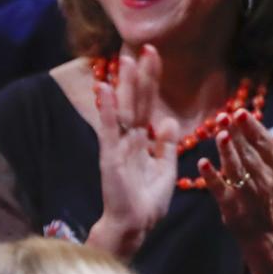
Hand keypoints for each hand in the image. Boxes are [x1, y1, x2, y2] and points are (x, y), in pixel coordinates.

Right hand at [88, 45, 179, 258]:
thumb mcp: (165, 170)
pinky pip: (109, 130)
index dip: (151, 81)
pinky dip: (107, 109)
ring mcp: (118, 146)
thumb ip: (165, 146)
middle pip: (136, 101)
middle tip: (145, 47)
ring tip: (126, 60)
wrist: (135, 225)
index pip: (148, 104)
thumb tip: (167, 121)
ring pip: (123, 110)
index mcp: (142, 141)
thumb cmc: (148, 201)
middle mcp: (129, 139)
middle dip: (141, 76)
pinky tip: (105, 88)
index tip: (155, 56)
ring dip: (124, 85)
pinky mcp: (110, 157)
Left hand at [198, 101, 272, 249]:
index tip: (241, 112)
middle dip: (239, 136)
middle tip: (227, 116)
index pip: (264, 143)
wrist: (267, 230)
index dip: (252, 128)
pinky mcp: (231, 205)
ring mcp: (247, 192)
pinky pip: (220, 189)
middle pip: (250, 154)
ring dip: (227, 153)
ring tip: (220, 135)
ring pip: (236, 169)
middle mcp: (263, 177)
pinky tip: (202, 163)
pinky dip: (211, 177)